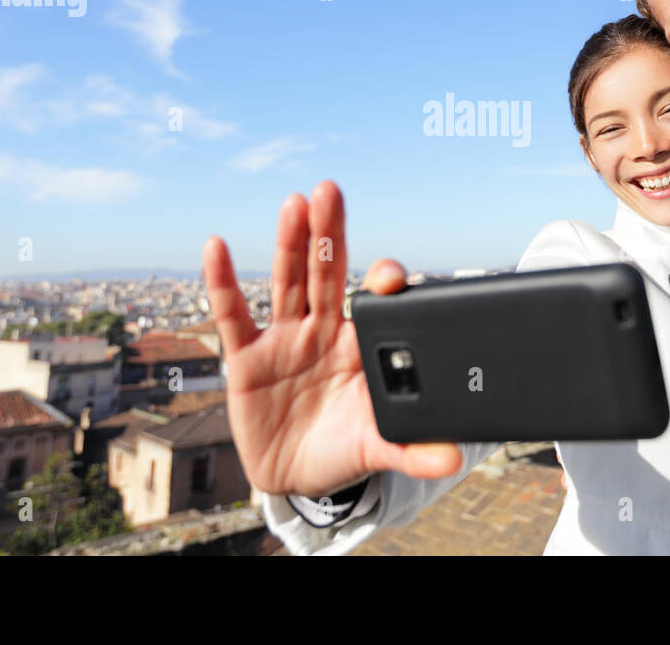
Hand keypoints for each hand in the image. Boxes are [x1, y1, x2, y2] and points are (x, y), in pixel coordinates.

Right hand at [203, 180, 463, 499]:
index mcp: (358, 346)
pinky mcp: (246, 358)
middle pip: (326, 273)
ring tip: (294, 203)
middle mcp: (322, 332)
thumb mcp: (377, 449)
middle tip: (331, 190)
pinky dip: (221, 282)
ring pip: (287, 282)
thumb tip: (453, 460)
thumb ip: (411, 450)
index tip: (391, 275)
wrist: (295, 478)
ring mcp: (284, 340)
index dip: (381, 283)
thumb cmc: (341, 449)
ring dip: (289, 243)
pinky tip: (216, 247)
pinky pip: (232, 315)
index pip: (373, 302)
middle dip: (329, 233)